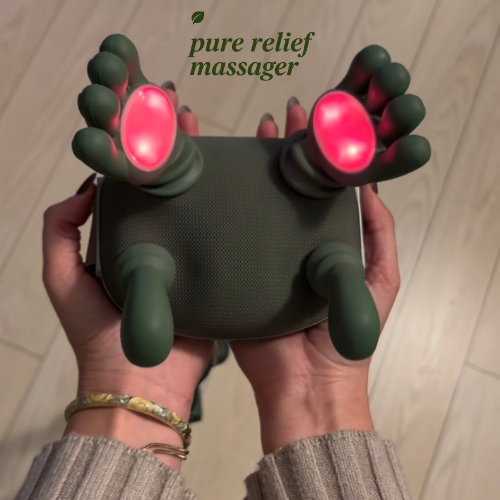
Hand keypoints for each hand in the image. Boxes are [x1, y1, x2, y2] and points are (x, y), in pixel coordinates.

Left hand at [42, 85, 213, 468]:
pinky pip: (221, 236)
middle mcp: (158, 242)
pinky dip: (231, 211)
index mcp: (126, 238)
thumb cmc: (98, 332)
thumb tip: (86, 187)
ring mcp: (189, 257)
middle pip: (169, 187)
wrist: (143, 380)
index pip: (134, 185)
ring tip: (217, 137)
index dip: (139, 153)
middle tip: (184, 112)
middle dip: (175, 149)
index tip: (147, 119)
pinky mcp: (214, 273)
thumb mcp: (61, 279)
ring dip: (207, 173)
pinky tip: (242, 185)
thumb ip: (59, 233)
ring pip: (198, 207)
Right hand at [229, 99, 400, 453]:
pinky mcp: (236, 271)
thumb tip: (372, 187)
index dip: (315, 153)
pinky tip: (216, 181)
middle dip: (281, 151)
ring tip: (248, 136)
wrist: (305, 381)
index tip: (310, 121)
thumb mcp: (376, 279)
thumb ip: (377, 236)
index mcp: (322, 239)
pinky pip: (229, 235)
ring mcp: (261, 254)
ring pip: (255, 203)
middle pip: (283, 187)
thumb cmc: (344, 335)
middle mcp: (290, 241)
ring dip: (253, 170)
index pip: (317, 185)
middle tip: (275, 117)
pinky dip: (223, 207)